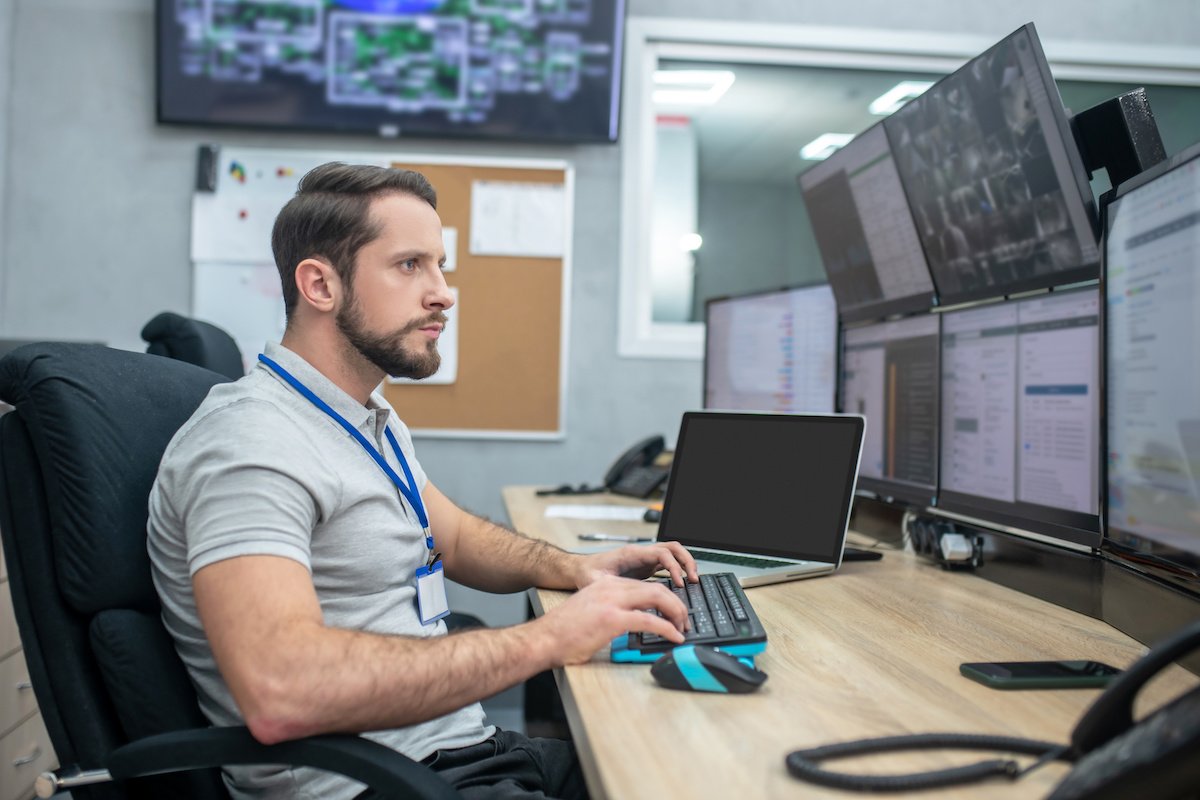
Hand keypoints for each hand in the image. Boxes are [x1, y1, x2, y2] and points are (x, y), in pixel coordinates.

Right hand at [538, 575, 688, 664]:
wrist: (543, 639)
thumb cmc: (562, 633)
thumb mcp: (590, 613)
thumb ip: (611, 611)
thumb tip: (633, 624)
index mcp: (606, 586)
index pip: (644, 584)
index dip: (665, 598)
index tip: (673, 612)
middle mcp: (610, 589)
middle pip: (656, 587)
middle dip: (675, 604)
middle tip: (683, 620)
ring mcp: (612, 602)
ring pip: (657, 598)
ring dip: (675, 613)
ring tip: (682, 628)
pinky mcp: (613, 619)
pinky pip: (650, 620)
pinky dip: (667, 628)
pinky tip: (674, 637)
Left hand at [575, 541, 698, 588]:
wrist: (581, 569)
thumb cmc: (587, 573)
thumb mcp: (595, 581)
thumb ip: (608, 586)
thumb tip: (619, 596)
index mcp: (631, 554)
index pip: (661, 553)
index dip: (674, 567)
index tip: (679, 583)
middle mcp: (641, 553)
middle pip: (673, 548)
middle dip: (686, 561)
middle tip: (693, 580)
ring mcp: (645, 558)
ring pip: (673, 553)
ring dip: (685, 563)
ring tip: (693, 580)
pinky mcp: (646, 566)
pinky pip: (668, 563)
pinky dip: (678, 570)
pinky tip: (681, 584)